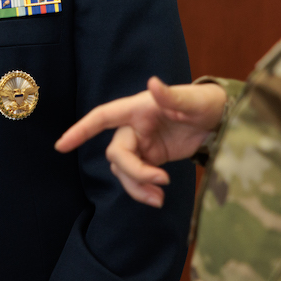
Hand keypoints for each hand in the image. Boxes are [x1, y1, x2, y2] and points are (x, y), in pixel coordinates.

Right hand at [55, 77, 226, 206]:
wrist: (219, 119)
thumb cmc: (204, 102)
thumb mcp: (192, 100)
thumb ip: (171, 95)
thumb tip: (153, 82)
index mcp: (137, 108)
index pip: (102, 117)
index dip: (81, 130)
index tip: (61, 146)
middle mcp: (134, 126)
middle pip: (116, 154)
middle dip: (134, 173)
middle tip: (162, 183)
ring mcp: (141, 144)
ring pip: (123, 170)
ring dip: (137, 187)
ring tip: (160, 199)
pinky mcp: (151, 158)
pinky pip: (137, 178)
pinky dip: (144, 190)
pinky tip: (158, 197)